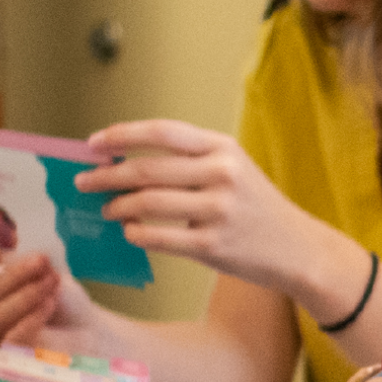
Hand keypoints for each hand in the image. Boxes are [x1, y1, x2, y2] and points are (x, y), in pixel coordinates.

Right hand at [0, 245, 96, 347]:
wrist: (83, 324)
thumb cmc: (57, 293)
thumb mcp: (42, 266)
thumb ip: (22, 256)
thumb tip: (9, 246)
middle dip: (14, 274)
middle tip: (42, 261)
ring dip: (26, 295)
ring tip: (52, 281)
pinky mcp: (10, 358)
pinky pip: (12, 339)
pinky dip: (31, 318)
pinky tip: (48, 304)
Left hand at [80, 120, 354, 299]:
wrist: (298, 248)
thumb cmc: (256, 207)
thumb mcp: (233, 168)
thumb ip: (190, 160)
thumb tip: (127, 161)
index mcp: (223, 147)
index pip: (162, 132)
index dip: (121, 135)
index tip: (93, 144)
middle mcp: (222, 173)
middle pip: (146, 169)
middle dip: (106, 175)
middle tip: (84, 181)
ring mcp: (218, 210)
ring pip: (147, 203)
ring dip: (117, 206)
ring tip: (107, 210)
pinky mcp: (212, 245)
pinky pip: (158, 237)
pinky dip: (136, 233)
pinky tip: (129, 232)